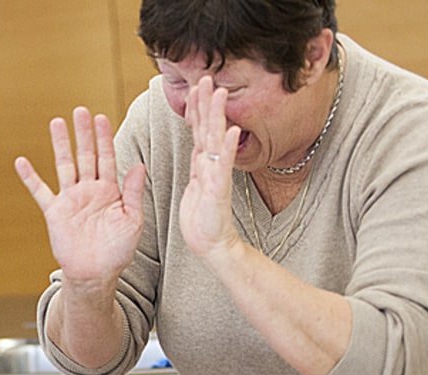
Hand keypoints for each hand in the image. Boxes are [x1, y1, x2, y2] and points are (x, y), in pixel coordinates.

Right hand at [14, 107, 146, 291]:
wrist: (95, 274)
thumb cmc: (117, 251)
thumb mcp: (132, 221)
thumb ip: (134, 193)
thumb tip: (138, 165)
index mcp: (110, 191)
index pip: (107, 158)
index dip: (104, 138)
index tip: (101, 117)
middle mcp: (89, 191)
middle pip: (85, 155)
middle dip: (83, 133)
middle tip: (80, 111)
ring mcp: (70, 200)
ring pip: (65, 165)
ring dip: (61, 145)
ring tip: (56, 122)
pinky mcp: (54, 212)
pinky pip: (40, 191)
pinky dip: (30, 177)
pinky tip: (21, 162)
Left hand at [178, 78, 243, 262]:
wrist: (211, 244)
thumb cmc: (202, 218)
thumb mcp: (195, 185)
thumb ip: (199, 164)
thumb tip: (199, 147)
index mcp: (202, 164)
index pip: (199, 130)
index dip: (196, 108)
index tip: (194, 85)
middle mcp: (211, 166)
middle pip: (208, 128)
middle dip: (207, 102)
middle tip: (207, 77)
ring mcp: (216, 176)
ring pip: (215, 141)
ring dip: (216, 116)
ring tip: (219, 94)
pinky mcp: (219, 190)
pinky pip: (223, 166)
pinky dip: (227, 148)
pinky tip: (232, 131)